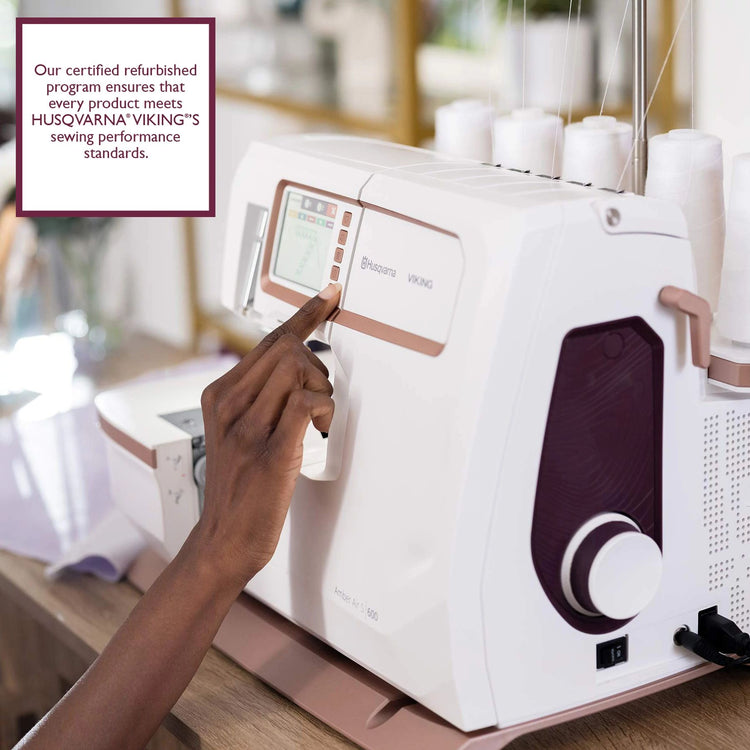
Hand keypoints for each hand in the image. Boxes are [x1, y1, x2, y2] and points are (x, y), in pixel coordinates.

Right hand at [192, 283, 341, 591]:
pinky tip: (320, 427)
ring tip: (316, 418)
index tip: (328, 295)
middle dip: (317, 363)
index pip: (268, 341)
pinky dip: (324, 407)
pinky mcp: (270, 451)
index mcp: (220, 394)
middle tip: (319, 396)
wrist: (224, 540)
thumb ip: (256, 396)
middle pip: (286, 346)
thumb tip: (295, 363)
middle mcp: (229, 404)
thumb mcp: (235, 432)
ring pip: (297, 367)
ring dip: (322, 387)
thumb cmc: (239, 487)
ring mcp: (247, 427)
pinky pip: (308, 402)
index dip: (304, 315)